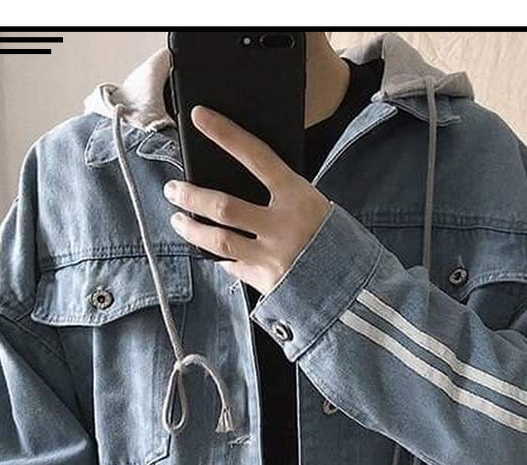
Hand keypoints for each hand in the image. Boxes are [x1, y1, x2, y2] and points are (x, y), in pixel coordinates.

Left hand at [163, 105, 331, 294]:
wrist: (354, 286)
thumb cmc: (330, 238)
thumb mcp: (312, 205)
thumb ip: (280, 196)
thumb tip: (236, 184)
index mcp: (297, 196)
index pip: (255, 155)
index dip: (225, 134)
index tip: (200, 117)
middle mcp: (283, 225)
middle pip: (223, 206)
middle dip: (191, 196)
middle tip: (172, 189)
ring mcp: (273, 257)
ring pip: (218, 241)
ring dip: (192, 229)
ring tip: (178, 221)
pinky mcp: (267, 283)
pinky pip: (234, 267)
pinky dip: (222, 259)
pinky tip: (214, 253)